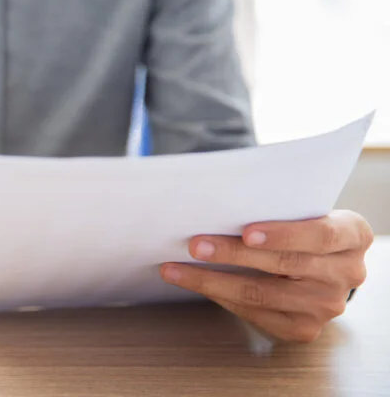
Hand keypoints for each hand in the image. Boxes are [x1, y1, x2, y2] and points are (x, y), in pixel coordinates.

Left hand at [159, 210, 372, 342]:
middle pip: (284, 265)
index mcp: (353, 234)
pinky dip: (221, 297)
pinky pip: (256, 313)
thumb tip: (217, 202)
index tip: (246, 231)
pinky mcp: (304, 328)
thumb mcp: (304, 209)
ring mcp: (326, 305)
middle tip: (195, 245)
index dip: (283, 234)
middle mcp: (347, 273)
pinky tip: (196, 284)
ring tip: (177, 269)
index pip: (320, 234)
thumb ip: (278, 206)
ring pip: (262, 294)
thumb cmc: (302, 225)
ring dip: (212, 281)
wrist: (322, 261)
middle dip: (232, 254)